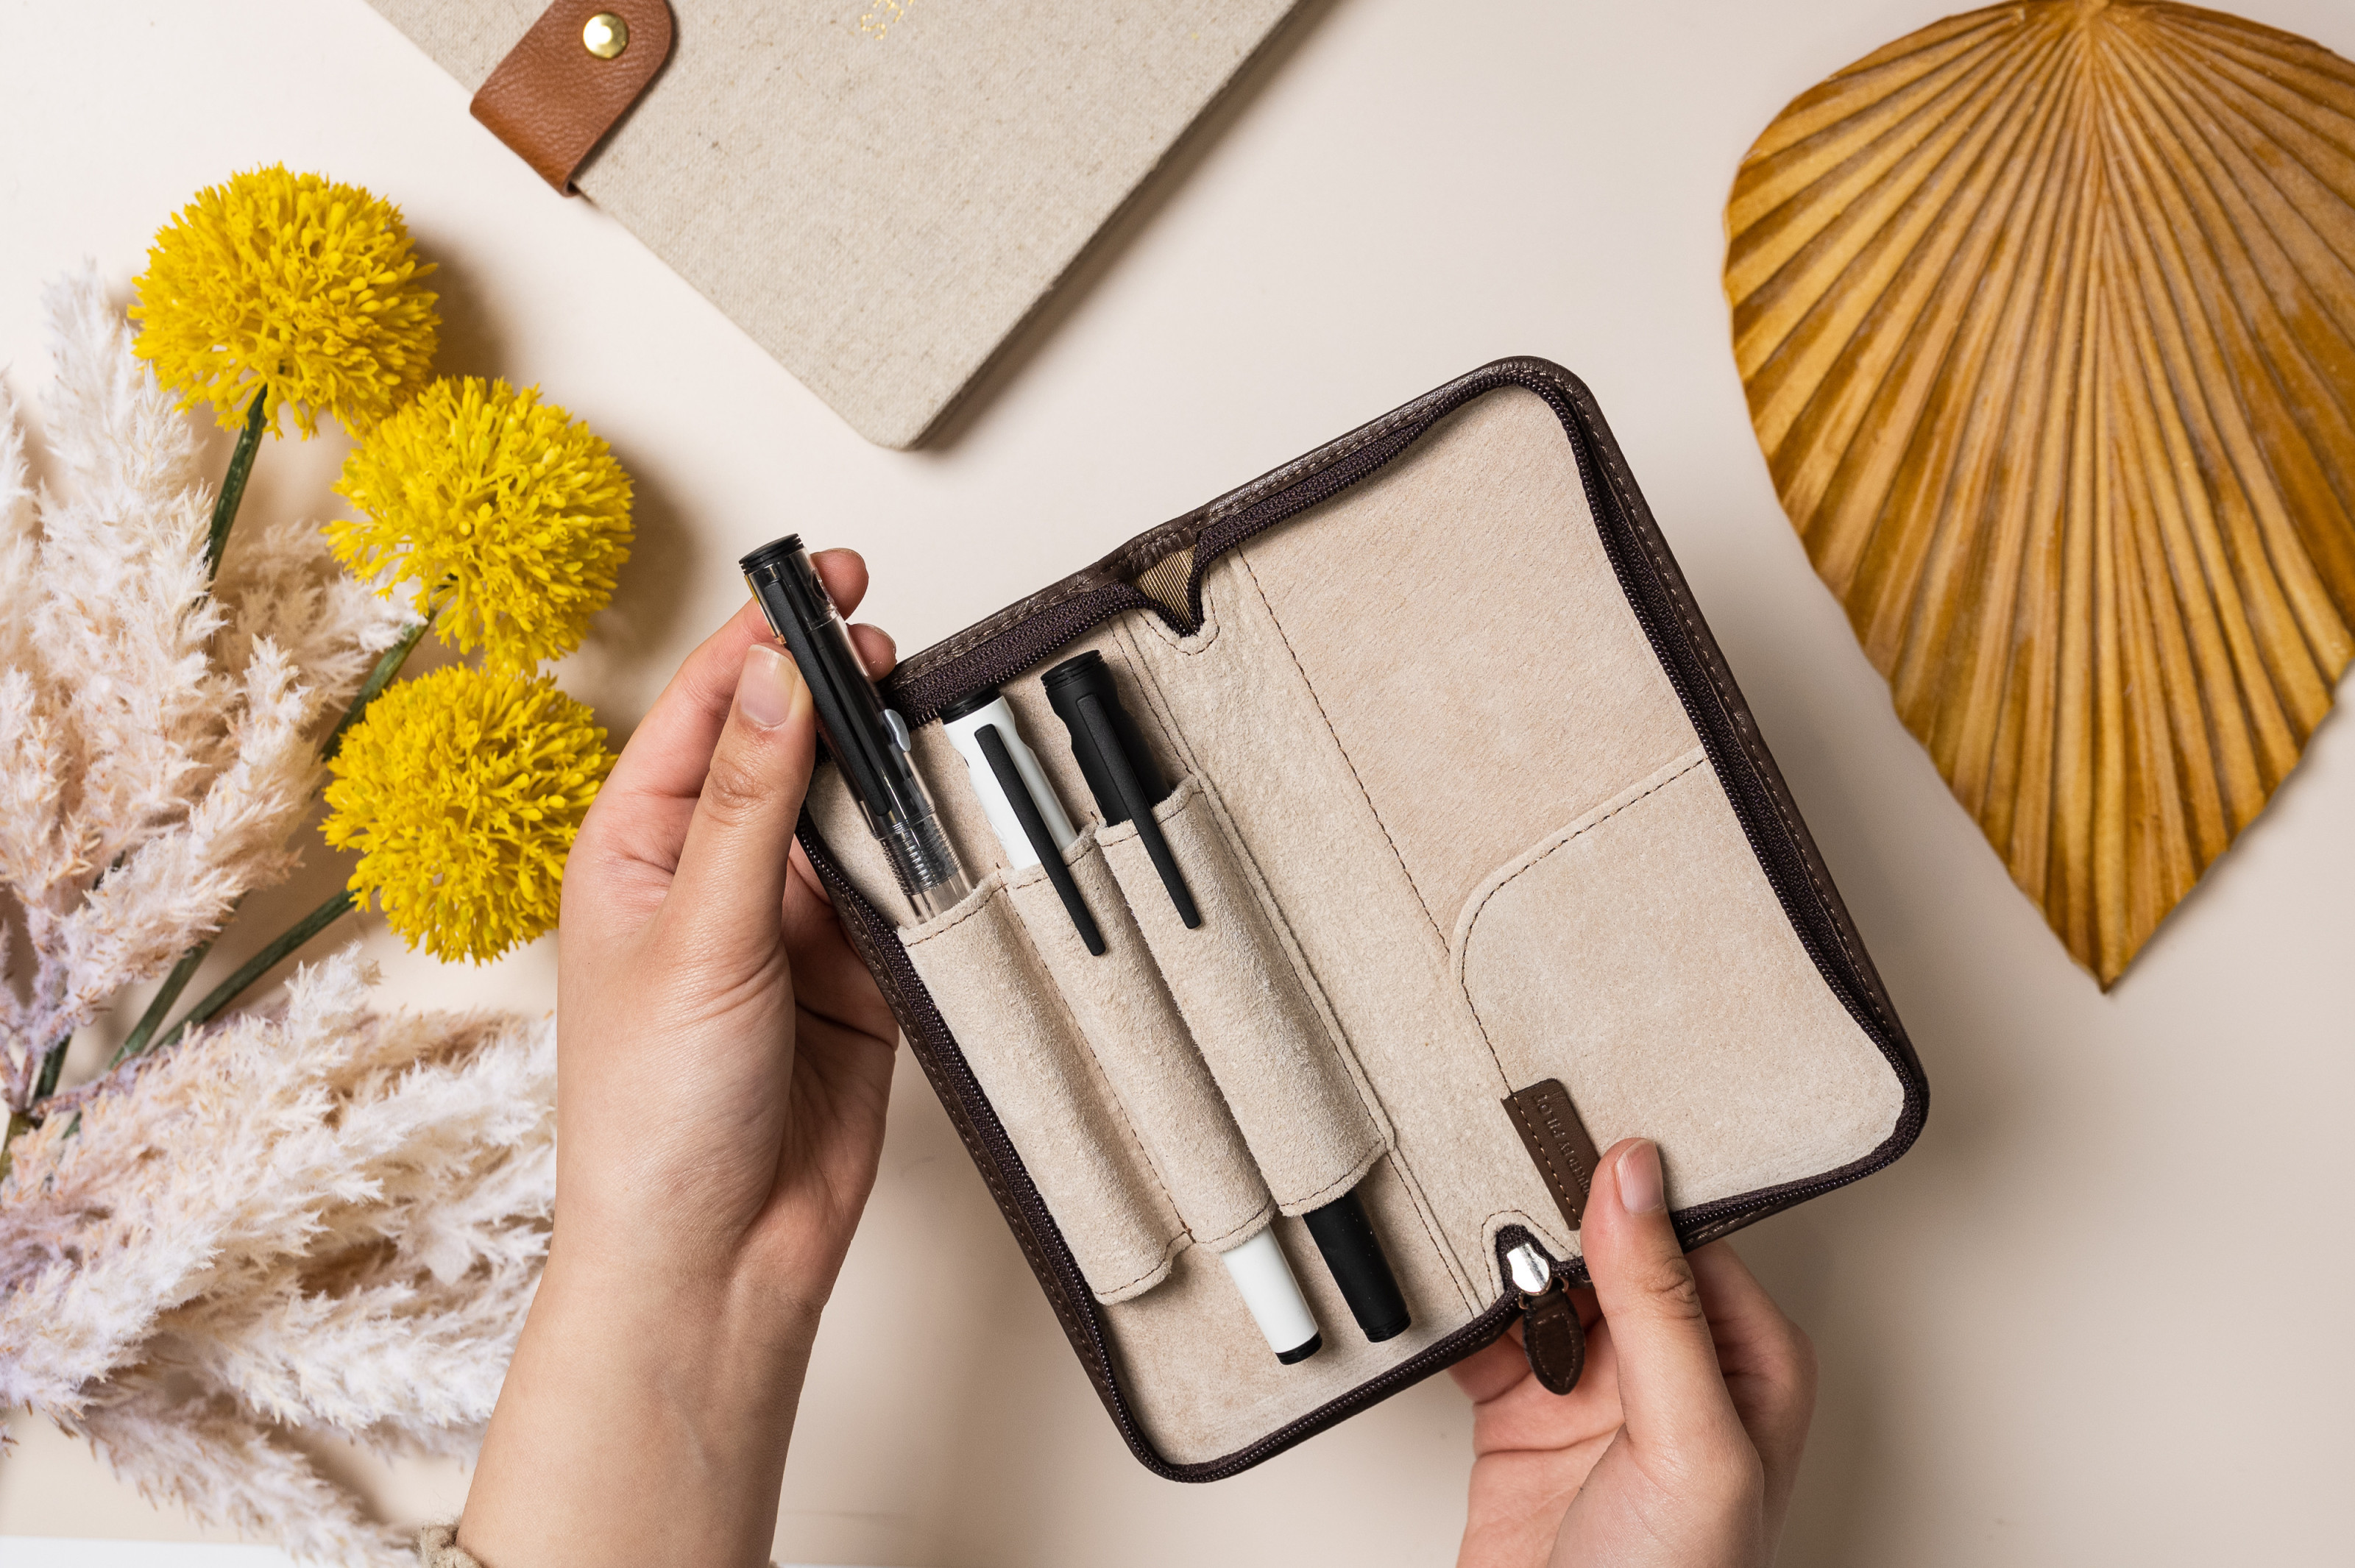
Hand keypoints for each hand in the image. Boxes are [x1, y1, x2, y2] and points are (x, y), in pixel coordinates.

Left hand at [460, 552, 901, 1567]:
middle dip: (838, 694)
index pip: (707, 710)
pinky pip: (905, 888)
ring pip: (855, 812)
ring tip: (929, 730)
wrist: (720, 1258)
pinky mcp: (857, 973)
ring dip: (891, 774)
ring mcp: (788, 922)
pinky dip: (933, 859)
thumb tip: (773, 673)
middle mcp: (713, 873)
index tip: (822, 583)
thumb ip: (750, 801)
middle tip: (890, 645)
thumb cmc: (654, 1119)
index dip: (764, 639)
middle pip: (787, 747)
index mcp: (638, 849)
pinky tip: (951, 830)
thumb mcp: (698, 936)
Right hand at [1450, 1139, 1815, 1567]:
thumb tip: (1637, 1181)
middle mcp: (1672, 1367)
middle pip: (1601, 1245)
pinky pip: (1479, 1333)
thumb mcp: (1690, 1442)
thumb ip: (1663, 1306)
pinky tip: (1434, 1289)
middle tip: (1495, 1164)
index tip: (1571, 1132)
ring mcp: (1592, 1391)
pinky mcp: (1518, 1416)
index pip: (1685, 1230)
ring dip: (1490, 1256)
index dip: (1626, 1182)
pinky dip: (1450, 1310)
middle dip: (1543, 1211)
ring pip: (1532, 1280)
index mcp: (1745, 1360)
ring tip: (1455, 1222)